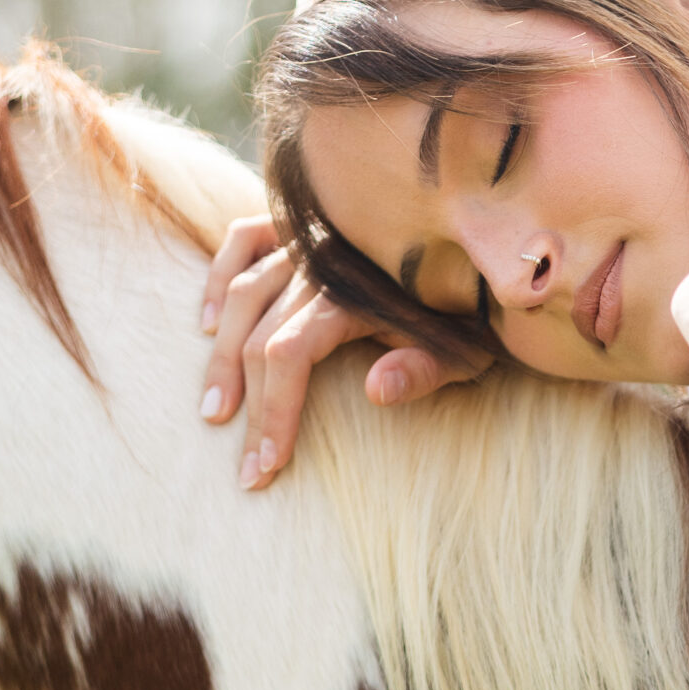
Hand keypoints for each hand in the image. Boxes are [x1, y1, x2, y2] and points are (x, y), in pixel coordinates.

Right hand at [198, 214, 490, 489]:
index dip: (273, 411)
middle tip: (244, 467)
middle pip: (258, 334)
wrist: (483, 249)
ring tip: (215, 409)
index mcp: (353, 292)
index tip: (268, 465)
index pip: (288, 353)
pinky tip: (206, 324)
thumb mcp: (464, 349)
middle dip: (248, 405)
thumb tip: (375, 391)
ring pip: (242, 292)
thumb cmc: (473, 311)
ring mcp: (306, 236)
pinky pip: (243, 240)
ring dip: (221, 354)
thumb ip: (423, 369)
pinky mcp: (299, 222)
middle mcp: (320, 259)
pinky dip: (220, 278)